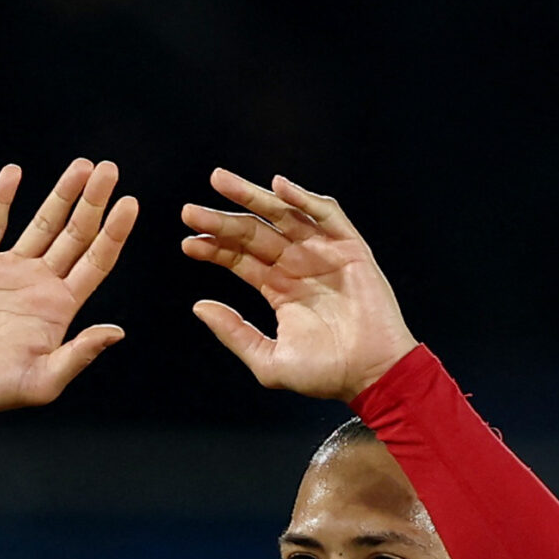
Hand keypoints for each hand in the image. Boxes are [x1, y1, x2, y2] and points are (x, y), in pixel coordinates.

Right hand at [0, 159, 137, 424]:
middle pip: (76, 235)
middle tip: (109, 170)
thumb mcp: (42, 381)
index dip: (113, 233)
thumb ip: (78, 354)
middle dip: (93, 202)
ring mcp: (9, 271)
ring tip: (81, 166)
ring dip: (61, 195)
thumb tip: (116, 332)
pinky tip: (14, 173)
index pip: (96, 262)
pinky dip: (2, 199)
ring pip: (43, 224)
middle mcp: (40, 284)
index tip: (129, 204)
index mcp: (60, 308)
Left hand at [181, 170, 415, 402]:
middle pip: (254, 232)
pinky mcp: (350, 248)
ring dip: (252, 197)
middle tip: (189, 212)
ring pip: (283, 215)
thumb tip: (198, 307)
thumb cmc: (325, 374)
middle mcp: (298, 265)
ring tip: (220, 182)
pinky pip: (326, 215)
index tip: (187, 242)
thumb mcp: (268, 359)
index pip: (240, 259)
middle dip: (222, 220)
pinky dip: (303, 199)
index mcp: (279, 288)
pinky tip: (278, 187)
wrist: (371, 376)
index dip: (214, 248)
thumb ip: (234, 333)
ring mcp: (323, 253)